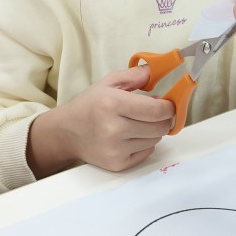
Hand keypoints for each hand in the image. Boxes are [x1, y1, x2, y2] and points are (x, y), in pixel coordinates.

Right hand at [28, 65, 175, 174]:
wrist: (67, 133)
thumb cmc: (89, 106)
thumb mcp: (108, 83)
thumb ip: (134, 75)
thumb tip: (156, 71)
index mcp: (112, 104)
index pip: (157, 110)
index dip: (168, 107)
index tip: (168, 104)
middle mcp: (114, 129)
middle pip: (160, 127)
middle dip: (163, 118)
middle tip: (155, 113)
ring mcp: (116, 149)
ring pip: (155, 139)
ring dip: (153, 131)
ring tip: (138, 123)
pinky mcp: (118, 164)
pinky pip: (146, 152)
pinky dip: (145, 143)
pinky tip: (131, 136)